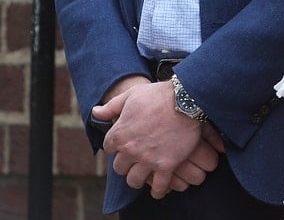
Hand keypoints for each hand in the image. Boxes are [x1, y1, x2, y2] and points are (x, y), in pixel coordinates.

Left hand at [94, 80, 221, 198]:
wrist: (186, 99)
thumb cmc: (159, 95)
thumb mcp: (133, 95)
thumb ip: (112, 106)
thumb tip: (95, 112)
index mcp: (120, 133)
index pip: (109, 148)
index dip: (118, 145)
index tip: (126, 142)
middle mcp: (131, 149)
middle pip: (120, 167)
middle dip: (126, 162)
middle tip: (136, 157)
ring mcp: (148, 159)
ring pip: (134, 181)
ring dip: (138, 177)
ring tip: (145, 173)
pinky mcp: (166, 165)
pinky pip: (157, 187)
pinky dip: (157, 190)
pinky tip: (159, 186)